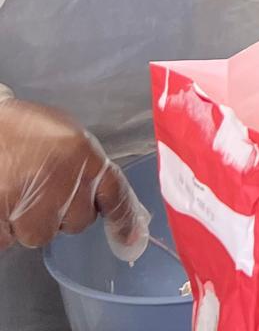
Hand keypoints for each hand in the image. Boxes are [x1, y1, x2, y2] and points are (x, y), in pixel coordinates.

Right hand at [0, 92, 150, 259]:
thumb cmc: (19, 129)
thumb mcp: (65, 139)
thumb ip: (86, 168)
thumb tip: (106, 201)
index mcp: (83, 156)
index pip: (116, 195)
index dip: (125, 220)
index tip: (132, 240)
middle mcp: (64, 182)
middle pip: (78, 223)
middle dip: (62, 214)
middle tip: (41, 190)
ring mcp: (31, 204)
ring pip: (41, 236)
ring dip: (28, 223)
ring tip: (15, 193)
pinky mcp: (0, 219)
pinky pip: (8, 241)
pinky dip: (3, 229)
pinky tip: (1, 203)